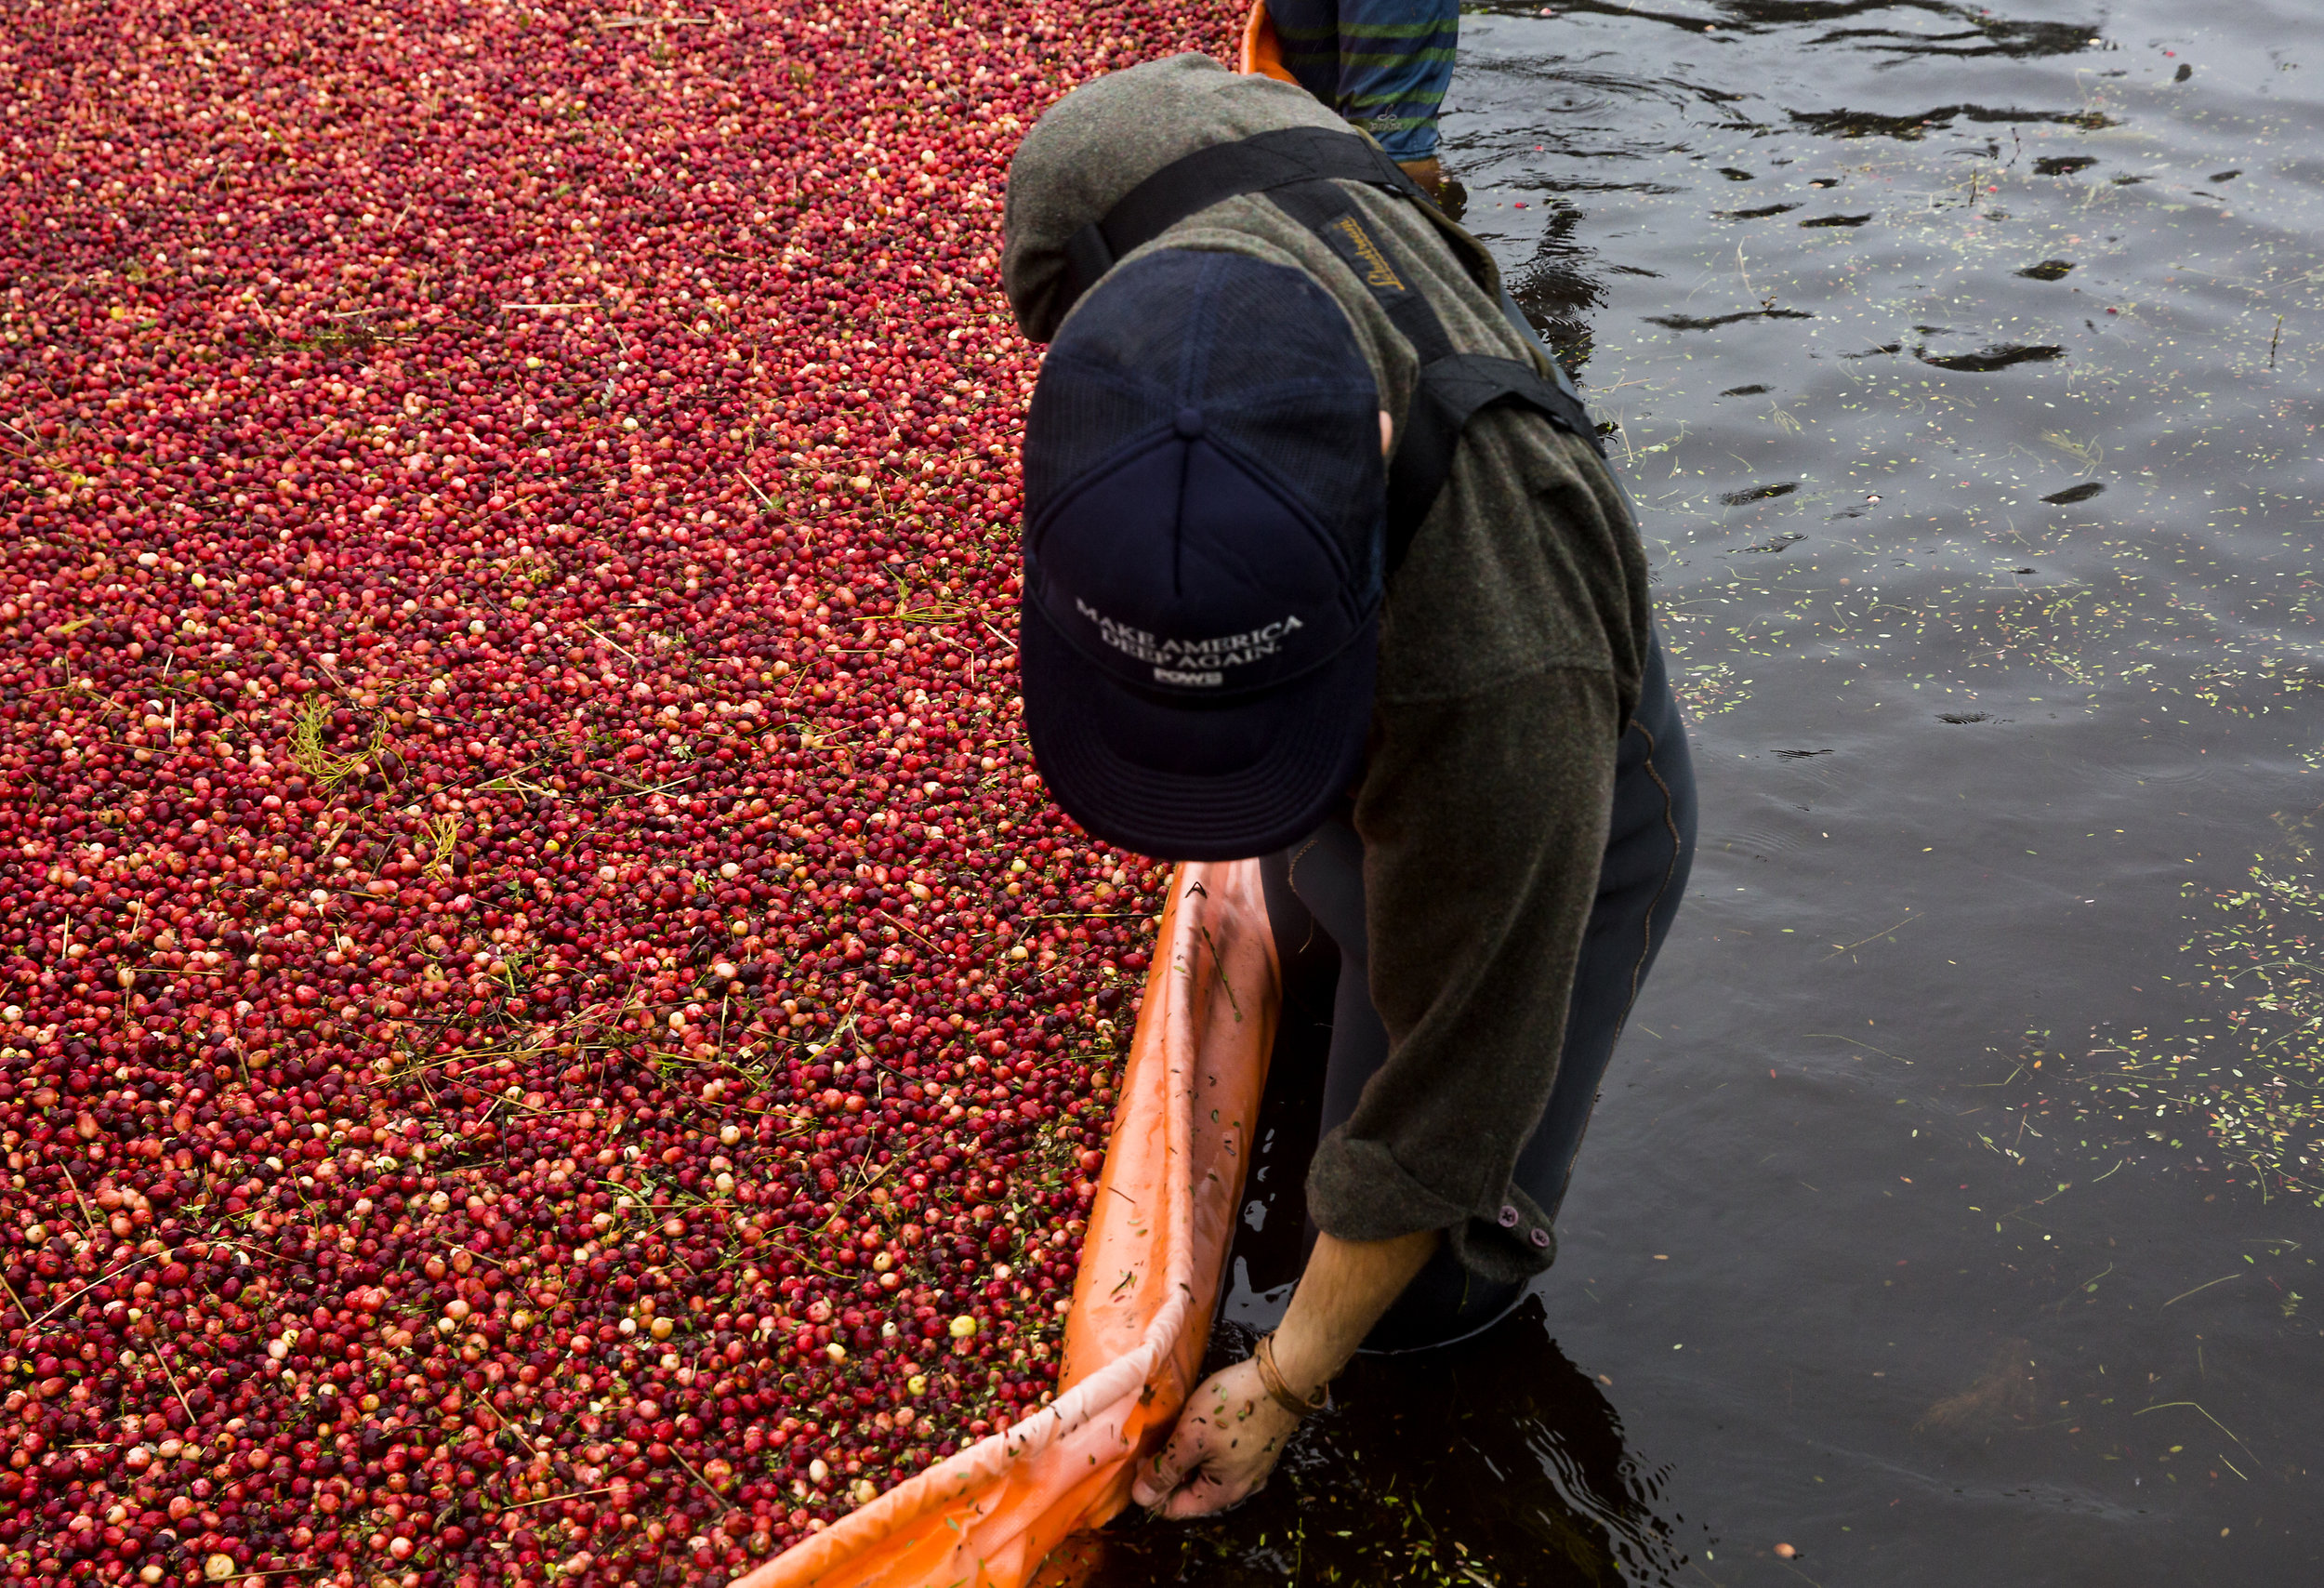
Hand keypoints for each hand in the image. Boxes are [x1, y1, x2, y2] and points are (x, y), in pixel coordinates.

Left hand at [1128, 1356, 1303, 1518]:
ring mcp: (1250, 1469)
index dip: (1150, 1489)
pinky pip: (1220, 1459)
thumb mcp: (1190, 1438)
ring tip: (1172, 1430)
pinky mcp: (1255, 1449)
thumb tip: (1141, 1499)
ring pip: (1205, 1473)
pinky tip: (1196, 1425)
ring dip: (1185, 1457)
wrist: (1282, 1378)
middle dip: (1168, 1471)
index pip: (1174, 1509)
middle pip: (1190, 1492)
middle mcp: (1239, 1488)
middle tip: (1152, 1442)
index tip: (1139, 1459)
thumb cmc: (1234, 1407)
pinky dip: (1203, 1447)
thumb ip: (1165, 1470)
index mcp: (1223, 1494)